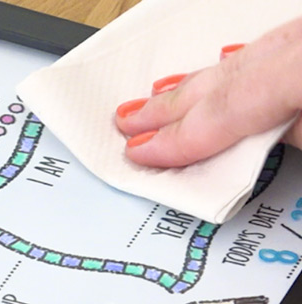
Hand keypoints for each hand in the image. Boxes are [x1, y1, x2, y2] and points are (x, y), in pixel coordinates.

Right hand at [114, 17, 301, 167]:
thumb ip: (286, 132)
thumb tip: (260, 135)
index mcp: (298, 68)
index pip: (221, 108)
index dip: (176, 136)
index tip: (142, 150)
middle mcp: (301, 40)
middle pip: (223, 78)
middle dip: (172, 105)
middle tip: (131, 121)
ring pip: (245, 56)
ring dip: (199, 80)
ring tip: (160, 94)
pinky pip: (274, 44)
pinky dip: (243, 60)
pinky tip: (225, 59)